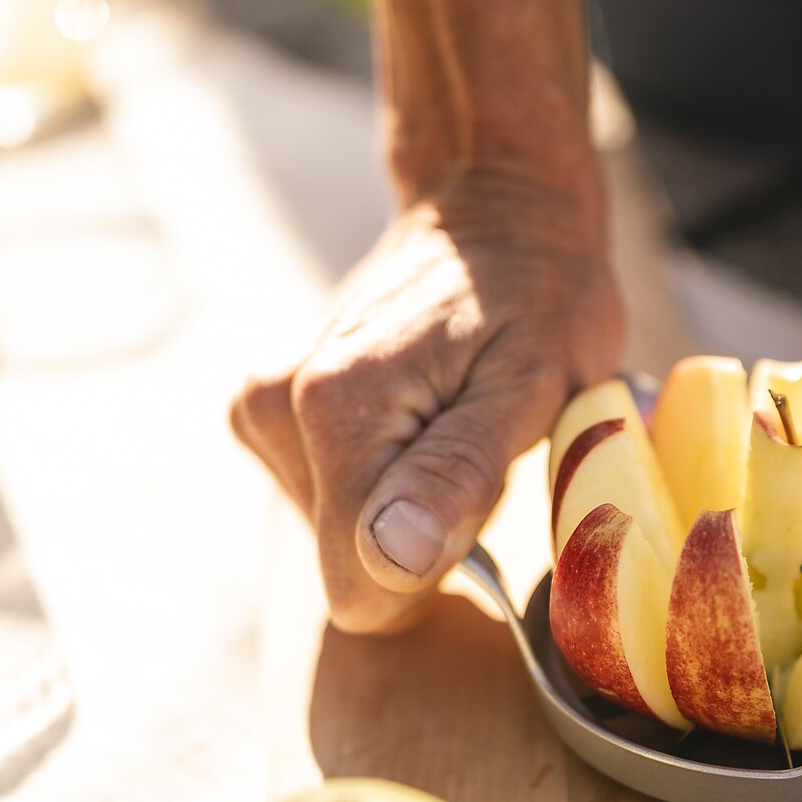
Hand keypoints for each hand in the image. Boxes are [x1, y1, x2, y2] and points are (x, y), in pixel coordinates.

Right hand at [232, 175, 622, 632]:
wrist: (493, 212)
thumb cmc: (538, 295)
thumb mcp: (534, 381)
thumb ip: (457, 473)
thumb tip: (390, 559)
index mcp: (336, 410)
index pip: (362, 589)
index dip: (434, 565)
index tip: (478, 492)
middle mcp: (276, 407)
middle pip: (350, 564)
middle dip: (423, 527)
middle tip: (474, 441)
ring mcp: (262, 408)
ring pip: (337, 537)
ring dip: (406, 500)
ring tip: (450, 417)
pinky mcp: (264, 411)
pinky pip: (325, 501)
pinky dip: (380, 477)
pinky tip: (416, 415)